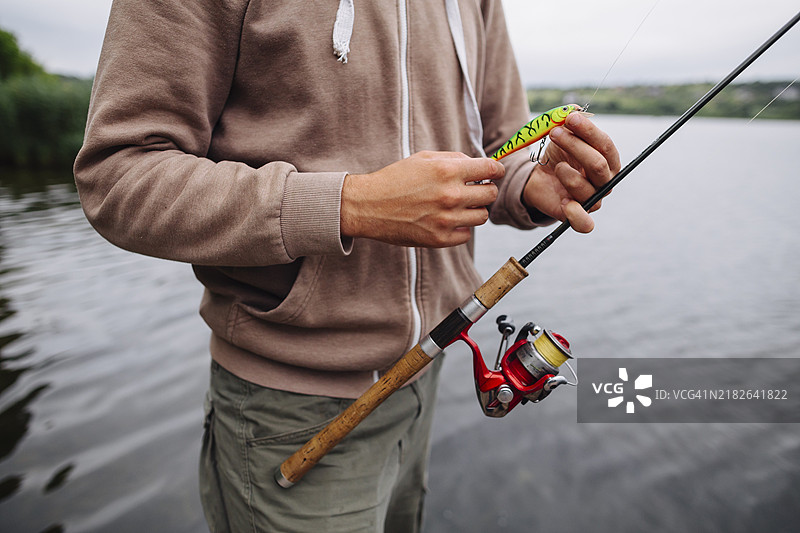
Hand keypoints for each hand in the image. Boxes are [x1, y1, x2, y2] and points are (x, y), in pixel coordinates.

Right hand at [341, 151, 503, 246]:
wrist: (367, 206)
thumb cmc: (394, 179)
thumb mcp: (423, 158)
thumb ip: (454, 159)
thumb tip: (479, 165)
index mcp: (447, 171)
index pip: (490, 169)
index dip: (496, 170)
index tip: (494, 173)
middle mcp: (450, 195)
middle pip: (490, 194)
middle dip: (485, 189)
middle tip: (475, 189)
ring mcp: (446, 219)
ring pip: (481, 216)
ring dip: (474, 209)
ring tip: (459, 206)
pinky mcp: (439, 239)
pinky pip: (467, 235)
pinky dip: (461, 228)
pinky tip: (448, 220)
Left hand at [522, 112, 620, 232]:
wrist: (538, 177)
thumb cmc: (557, 154)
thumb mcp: (561, 135)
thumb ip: (569, 123)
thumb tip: (573, 111)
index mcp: (607, 160)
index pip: (605, 145)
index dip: (589, 131)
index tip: (570, 118)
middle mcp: (604, 181)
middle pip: (597, 165)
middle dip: (574, 146)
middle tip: (555, 133)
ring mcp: (592, 199)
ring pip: (587, 189)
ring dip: (568, 174)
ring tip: (557, 165)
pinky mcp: (577, 215)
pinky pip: (585, 224)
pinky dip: (576, 215)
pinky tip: (565, 202)